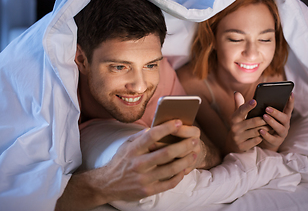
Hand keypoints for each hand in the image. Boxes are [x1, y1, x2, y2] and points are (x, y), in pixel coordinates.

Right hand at [56, 119, 200, 210]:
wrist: (107, 184)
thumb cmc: (121, 161)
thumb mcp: (127, 144)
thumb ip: (142, 136)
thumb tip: (159, 126)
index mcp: (133, 149)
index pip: (152, 136)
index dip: (167, 128)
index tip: (179, 122)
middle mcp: (138, 164)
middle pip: (167, 153)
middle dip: (184, 145)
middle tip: (194, 140)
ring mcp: (143, 178)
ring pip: (171, 169)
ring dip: (186, 161)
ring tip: (194, 154)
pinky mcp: (147, 191)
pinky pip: (169, 183)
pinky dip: (179, 176)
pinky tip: (185, 169)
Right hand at [224, 92, 267, 153]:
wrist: (234, 143)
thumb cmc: (240, 125)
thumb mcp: (238, 116)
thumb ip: (239, 104)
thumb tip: (236, 92)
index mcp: (234, 118)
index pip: (241, 110)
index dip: (248, 106)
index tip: (255, 101)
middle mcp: (234, 127)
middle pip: (253, 122)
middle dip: (264, 120)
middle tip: (272, 117)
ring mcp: (238, 137)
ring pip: (256, 131)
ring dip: (265, 129)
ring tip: (272, 125)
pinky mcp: (242, 146)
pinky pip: (256, 141)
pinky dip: (261, 137)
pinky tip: (264, 135)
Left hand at [258, 93, 294, 151]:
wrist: (265, 139)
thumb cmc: (265, 123)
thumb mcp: (266, 115)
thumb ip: (265, 107)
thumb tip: (256, 98)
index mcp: (284, 116)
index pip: (289, 108)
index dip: (291, 101)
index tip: (290, 94)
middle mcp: (285, 124)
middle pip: (284, 118)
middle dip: (276, 113)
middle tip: (267, 108)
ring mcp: (282, 133)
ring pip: (280, 128)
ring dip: (272, 122)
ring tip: (264, 117)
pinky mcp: (276, 142)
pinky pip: (272, 138)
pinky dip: (267, 135)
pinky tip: (260, 130)